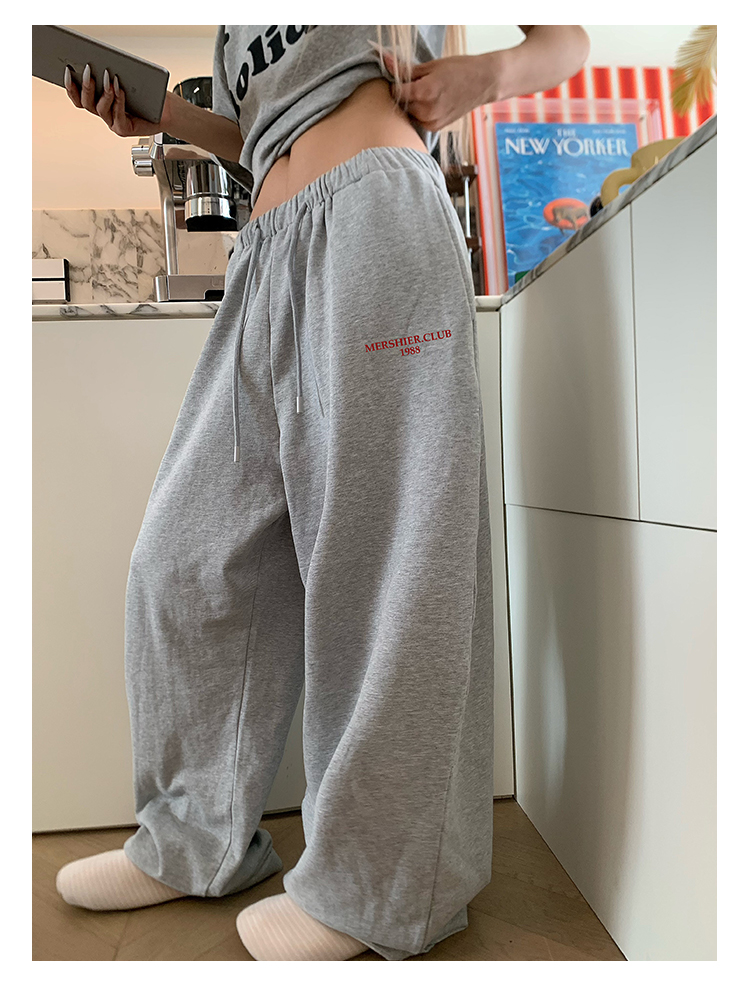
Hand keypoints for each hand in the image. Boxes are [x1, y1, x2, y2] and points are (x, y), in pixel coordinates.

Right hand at [63, 62, 171, 136]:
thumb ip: (109, 74)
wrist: (167, 109)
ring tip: (108, 77)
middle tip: (88, 70)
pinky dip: (118, 101)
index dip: (70, 86)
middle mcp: (105, 114)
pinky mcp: (124, 129)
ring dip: (103, 92)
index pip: (78, 97)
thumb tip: (97, 60)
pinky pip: (117, 116)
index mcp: (100, 102)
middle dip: (86, 86)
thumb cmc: (146, 93)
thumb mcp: (124, 80)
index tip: (67, 70)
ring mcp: (113, 123)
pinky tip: (120, 89)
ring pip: (100, 109)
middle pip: (86, 103)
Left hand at [374, 45, 498, 130]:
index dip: (395, 83)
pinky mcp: (435, 128)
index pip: (395, 91)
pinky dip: (419, 112)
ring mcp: (431, 122)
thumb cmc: (460, 70)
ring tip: (425, 92)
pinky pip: (418, 120)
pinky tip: (430, 102)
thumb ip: (406, 68)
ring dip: (411, 104)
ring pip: (408, 113)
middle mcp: (426, 111)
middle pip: (401, 104)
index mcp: (424, 92)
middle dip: (404, 94)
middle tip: (416, 83)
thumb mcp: (431, 66)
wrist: (484, 82)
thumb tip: (385, 60)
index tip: (400, 77)